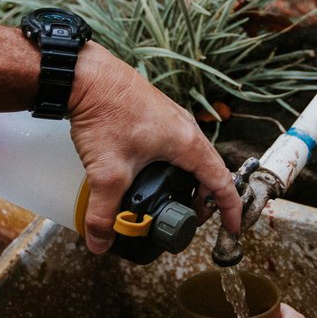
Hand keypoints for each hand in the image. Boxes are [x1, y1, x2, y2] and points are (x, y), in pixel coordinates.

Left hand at [68, 43, 241, 253]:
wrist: (84, 74)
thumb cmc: (105, 113)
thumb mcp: (106, 172)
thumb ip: (103, 212)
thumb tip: (100, 243)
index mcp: (187, 144)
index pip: (221, 183)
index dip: (229, 210)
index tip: (232, 229)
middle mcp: (185, 128)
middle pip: (208, 170)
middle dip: (203, 198)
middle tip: (187, 218)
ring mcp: (169, 117)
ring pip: (189, 156)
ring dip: (186, 180)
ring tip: (167, 199)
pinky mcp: (152, 113)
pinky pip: (173, 144)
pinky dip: (171, 164)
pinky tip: (147, 172)